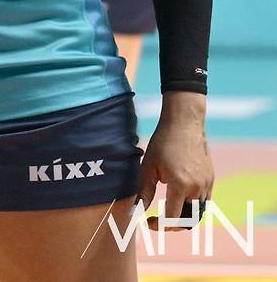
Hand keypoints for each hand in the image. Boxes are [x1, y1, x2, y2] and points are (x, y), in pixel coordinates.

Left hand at [137, 92, 213, 230]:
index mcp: (180, 185)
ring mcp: (206, 184)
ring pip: (198, 213)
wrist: (184, 122)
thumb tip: (136, 213)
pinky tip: (180, 197)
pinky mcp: (211, 179)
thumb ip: (144, 192)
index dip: (158, 225)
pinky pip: (204, 202)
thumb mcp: (148, 166)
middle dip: (172, 225)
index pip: (172, 218)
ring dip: (184, 217)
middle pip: (188, 221)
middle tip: (158, 219)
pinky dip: (193, 207)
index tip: (148, 221)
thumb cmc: (163, 142)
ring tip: (169, 209)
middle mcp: (197, 188)